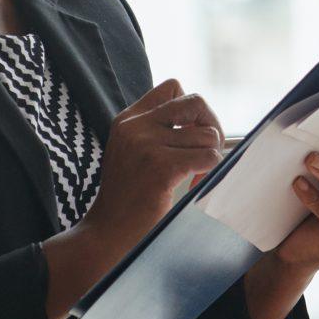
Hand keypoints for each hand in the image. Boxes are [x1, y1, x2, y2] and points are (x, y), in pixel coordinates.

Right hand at [83, 78, 226, 261]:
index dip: (192, 109)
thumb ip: (157, 130)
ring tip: (195, 175)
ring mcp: (147, 145)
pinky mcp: (161, 168)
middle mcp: (136, 126)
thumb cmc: (128, 195)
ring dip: (210, 156)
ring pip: (208, 135)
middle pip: (196, 102)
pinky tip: (195, 184)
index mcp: (129, 119)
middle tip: (206, 152)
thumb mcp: (132, 151)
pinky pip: (209, 157)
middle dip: (211, 125)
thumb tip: (204, 121)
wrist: (107, 232)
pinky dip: (210, 171)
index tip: (191, 134)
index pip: (173, 87)